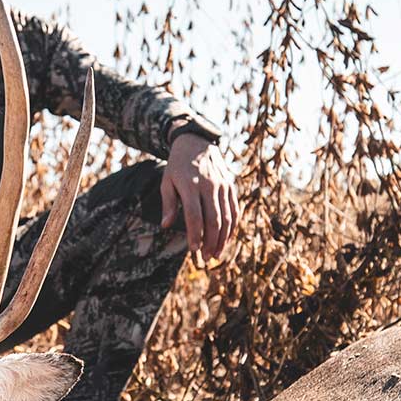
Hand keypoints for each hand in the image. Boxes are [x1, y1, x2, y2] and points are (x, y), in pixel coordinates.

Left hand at [160, 132, 239, 264]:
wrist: (197, 142)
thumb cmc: (178, 166)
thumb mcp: (167, 181)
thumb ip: (168, 204)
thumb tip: (166, 226)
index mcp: (191, 184)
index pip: (195, 215)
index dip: (195, 235)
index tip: (194, 250)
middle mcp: (209, 185)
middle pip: (214, 219)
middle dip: (210, 242)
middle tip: (205, 258)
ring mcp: (223, 185)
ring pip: (227, 217)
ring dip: (222, 239)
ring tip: (215, 254)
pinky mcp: (231, 186)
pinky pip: (234, 210)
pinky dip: (232, 227)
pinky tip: (225, 239)